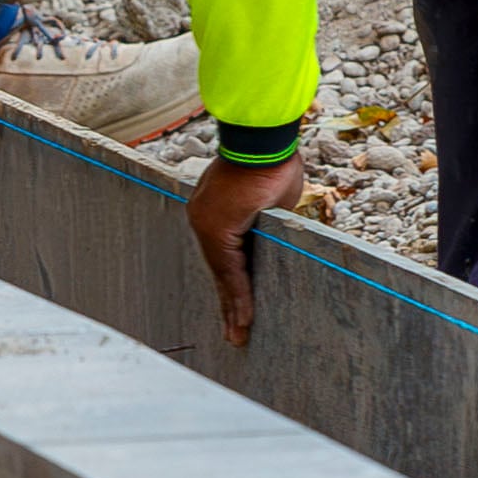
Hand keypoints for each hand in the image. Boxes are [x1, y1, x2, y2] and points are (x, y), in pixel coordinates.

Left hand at [184, 153, 302, 346]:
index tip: (236, 308)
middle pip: (220, 271)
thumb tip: (273, 232)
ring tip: (239, 337)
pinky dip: (239, 297)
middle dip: (229, 305)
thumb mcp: (271, 199)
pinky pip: (229, 272)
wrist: (263, 141)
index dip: (231, 285)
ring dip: (234, 309)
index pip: (224, 257)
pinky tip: (244, 320)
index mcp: (214, 211)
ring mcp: (207, 225)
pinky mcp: (216, 230)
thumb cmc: (272, 160)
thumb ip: (266, 221)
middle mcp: (203, 219)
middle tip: (234, 335)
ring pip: (223, 277)